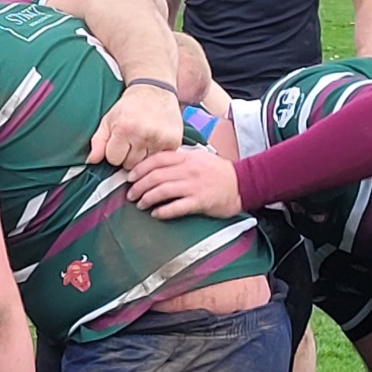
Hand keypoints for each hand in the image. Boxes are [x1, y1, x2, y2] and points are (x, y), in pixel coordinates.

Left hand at [91, 84, 181, 169]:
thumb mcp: (108, 120)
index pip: (114, 159)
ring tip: (143, 140)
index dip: (115, 152)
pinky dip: (156, 154)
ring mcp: (160, 139)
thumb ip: (98, 141)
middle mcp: (143, 134)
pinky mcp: (173, 142)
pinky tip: (154, 141)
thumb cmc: (130, 106)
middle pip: (130, 165)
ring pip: (145, 165)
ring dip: (143, 157)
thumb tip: (91, 160)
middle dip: (128, 156)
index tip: (120, 142)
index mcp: (124, 128)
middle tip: (132, 140)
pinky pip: (160, 160)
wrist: (155, 90)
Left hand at [126, 148, 241, 218]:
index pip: (156, 159)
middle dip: (139, 186)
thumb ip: (178, 160)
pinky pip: (177, 207)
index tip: (130, 177)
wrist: (242, 183)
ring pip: (162, 191)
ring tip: (140, 204)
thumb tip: (155, 166)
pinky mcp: (200, 201)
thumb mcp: (198, 157)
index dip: (140, 168)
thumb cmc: (218, 171)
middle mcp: (188, 170)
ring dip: (147, 198)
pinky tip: (156, 214)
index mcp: (186, 157)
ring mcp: (194, 186)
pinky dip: (163, 211)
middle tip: (130, 194)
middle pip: (155, 176)